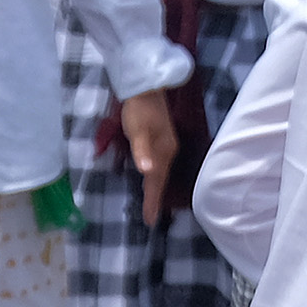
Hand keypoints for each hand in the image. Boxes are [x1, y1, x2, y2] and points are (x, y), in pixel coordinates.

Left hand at [117, 85, 177, 226]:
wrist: (145, 87)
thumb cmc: (140, 110)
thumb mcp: (138, 131)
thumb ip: (142, 152)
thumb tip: (148, 171)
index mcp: (164, 152)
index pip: (156, 181)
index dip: (152, 200)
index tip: (150, 219)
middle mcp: (168, 150)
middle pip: (161, 179)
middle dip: (156, 198)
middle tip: (151, 217)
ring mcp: (165, 144)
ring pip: (161, 172)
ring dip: (156, 188)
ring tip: (152, 203)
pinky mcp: (160, 138)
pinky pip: (159, 163)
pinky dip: (155, 175)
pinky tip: (151, 176)